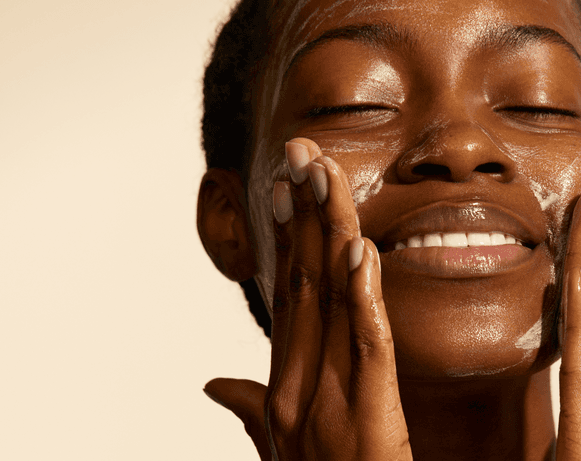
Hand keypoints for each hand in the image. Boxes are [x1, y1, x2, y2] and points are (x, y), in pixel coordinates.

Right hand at [204, 138, 412, 460]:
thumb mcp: (277, 452)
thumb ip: (250, 411)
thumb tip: (213, 382)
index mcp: (285, 388)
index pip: (288, 296)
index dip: (288, 236)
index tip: (288, 183)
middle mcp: (296, 388)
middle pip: (302, 283)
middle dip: (301, 212)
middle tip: (303, 150)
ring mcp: (326, 405)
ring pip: (329, 302)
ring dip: (327, 232)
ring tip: (326, 174)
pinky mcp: (366, 425)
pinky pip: (367, 350)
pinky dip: (361, 299)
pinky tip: (361, 251)